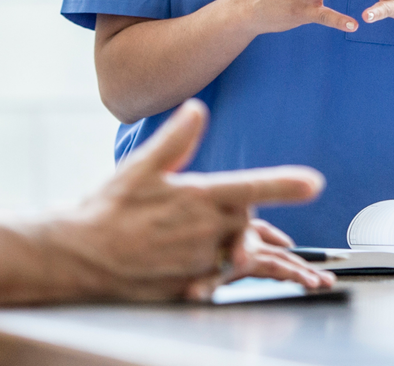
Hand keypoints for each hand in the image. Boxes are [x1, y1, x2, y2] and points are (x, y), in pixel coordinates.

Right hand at [60, 100, 324, 300]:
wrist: (79, 257)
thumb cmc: (108, 209)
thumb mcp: (141, 167)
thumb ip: (175, 140)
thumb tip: (197, 108)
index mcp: (198, 198)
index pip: (251, 187)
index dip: (285, 185)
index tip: (315, 183)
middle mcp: (205, 232)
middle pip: (245, 218)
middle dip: (236, 212)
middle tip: (197, 208)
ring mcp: (200, 262)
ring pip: (235, 249)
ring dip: (227, 241)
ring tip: (192, 237)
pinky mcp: (192, 286)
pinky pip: (219, 276)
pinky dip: (213, 267)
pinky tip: (186, 259)